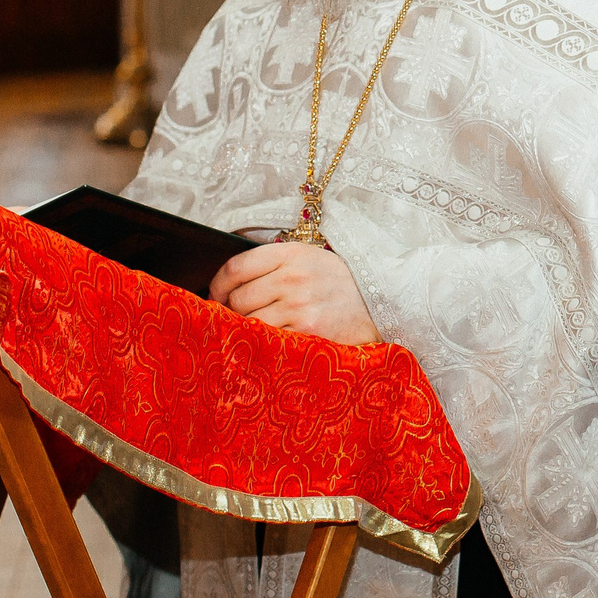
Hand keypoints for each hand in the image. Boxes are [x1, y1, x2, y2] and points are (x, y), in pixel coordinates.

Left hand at [210, 241, 380, 344]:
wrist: (382, 301)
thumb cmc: (339, 282)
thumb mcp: (309, 258)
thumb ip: (272, 265)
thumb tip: (227, 286)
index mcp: (290, 253)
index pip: (235, 268)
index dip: (217, 285)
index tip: (215, 296)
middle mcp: (293, 277)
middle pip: (238, 298)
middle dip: (230, 311)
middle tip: (234, 319)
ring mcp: (300, 305)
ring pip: (250, 322)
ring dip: (246, 330)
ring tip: (252, 332)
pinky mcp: (308, 331)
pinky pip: (269, 339)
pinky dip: (263, 343)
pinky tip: (268, 343)